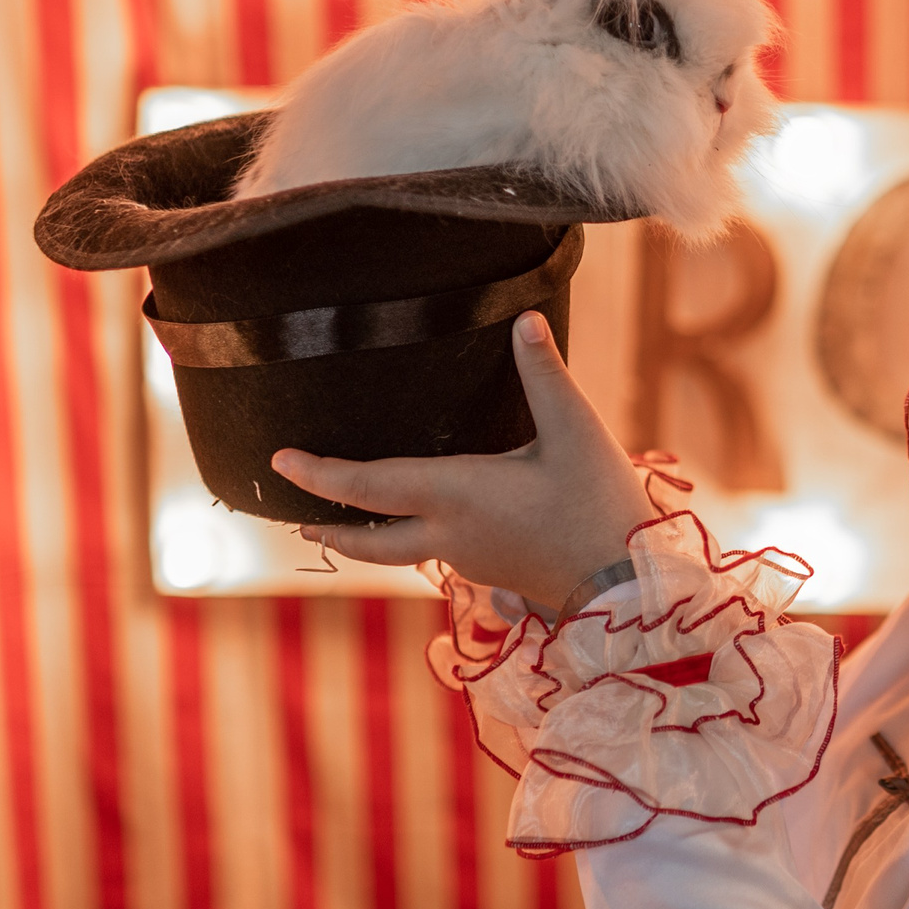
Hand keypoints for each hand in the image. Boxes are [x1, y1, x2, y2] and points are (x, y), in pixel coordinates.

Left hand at [271, 311, 650, 604]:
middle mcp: (448, 534)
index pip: (366, 486)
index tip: (278, 460)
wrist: (630, 588)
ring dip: (364, 534)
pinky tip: (427, 522)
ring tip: (345, 517)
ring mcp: (468, 560)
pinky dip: (407, 537)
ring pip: (397, 551)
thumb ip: (545, 375)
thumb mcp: (576, 431)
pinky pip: (433, 553)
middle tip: (295, 512)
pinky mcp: (492, 572)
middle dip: (326, 523)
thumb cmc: (601, 505)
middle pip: (365, 540)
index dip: (317, 473)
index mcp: (456, 495)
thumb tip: (524, 320)